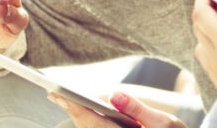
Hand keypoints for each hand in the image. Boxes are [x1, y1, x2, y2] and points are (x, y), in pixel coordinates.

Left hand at [48, 91, 185, 127]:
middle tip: (52, 94)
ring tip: (61, 99)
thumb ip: (138, 109)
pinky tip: (84, 112)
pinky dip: (89, 122)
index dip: (75, 108)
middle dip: (71, 112)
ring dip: (78, 117)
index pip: (95, 123)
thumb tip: (114, 95)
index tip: (57, 95)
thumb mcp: (164, 123)